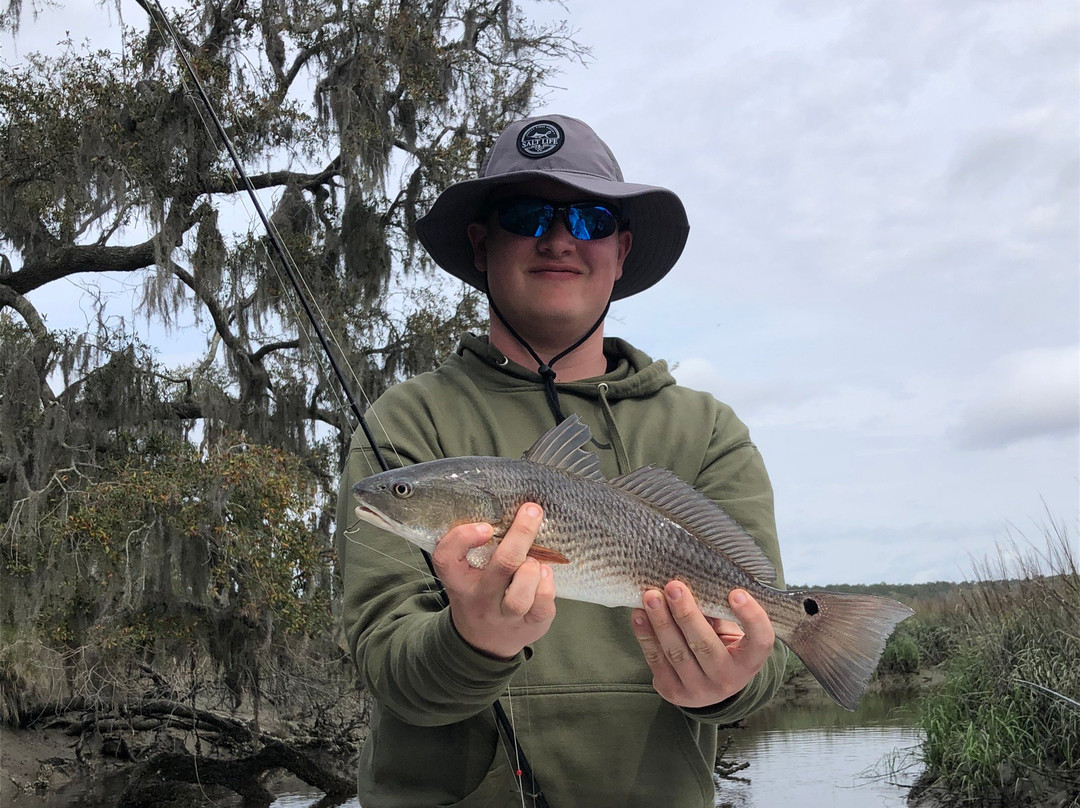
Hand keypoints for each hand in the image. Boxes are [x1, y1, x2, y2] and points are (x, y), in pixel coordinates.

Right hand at [431, 503, 555, 659]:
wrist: (483, 641)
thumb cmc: (478, 593)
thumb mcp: (466, 574)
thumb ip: (478, 549)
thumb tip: (512, 511)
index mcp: (458, 582)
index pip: (447, 558)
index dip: (463, 537)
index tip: (485, 526)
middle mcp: (480, 600)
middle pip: (501, 567)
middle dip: (520, 535)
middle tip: (531, 511)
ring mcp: (504, 616)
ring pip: (520, 596)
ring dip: (532, 569)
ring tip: (535, 560)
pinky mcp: (529, 625)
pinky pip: (542, 606)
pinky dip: (547, 585)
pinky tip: (544, 574)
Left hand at [632, 582, 774, 707]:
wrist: (709, 685)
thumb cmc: (722, 645)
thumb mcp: (729, 631)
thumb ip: (718, 612)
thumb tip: (692, 582)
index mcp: (750, 661)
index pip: (760, 641)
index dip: (751, 617)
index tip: (736, 593)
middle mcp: (728, 679)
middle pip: (706, 646)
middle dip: (687, 614)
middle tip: (674, 587)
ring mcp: (700, 690)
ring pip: (677, 653)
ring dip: (661, 622)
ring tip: (651, 597)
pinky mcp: (673, 693)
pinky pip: (657, 661)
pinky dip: (646, 636)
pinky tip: (639, 615)